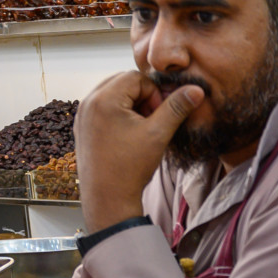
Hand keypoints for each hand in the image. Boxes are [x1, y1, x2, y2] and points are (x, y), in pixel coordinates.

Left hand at [76, 70, 203, 230]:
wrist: (107, 199)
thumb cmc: (130, 168)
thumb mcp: (158, 134)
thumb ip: (177, 108)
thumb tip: (196, 89)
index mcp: (104, 99)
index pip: (136, 77)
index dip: (154, 94)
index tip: (158, 117)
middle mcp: (88, 102)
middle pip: (122, 82)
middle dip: (142, 97)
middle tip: (151, 121)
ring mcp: (82, 115)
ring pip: (113, 94)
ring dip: (131, 106)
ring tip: (140, 130)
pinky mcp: (82, 128)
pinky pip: (103, 108)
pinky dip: (119, 115)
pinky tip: (128, 137)